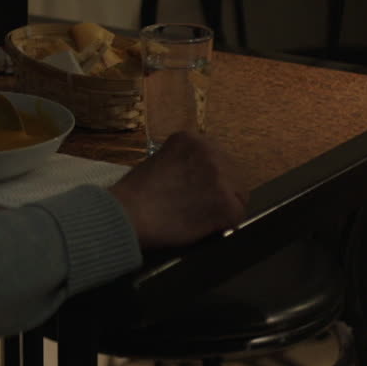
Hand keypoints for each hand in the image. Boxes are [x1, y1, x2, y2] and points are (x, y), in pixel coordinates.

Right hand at [108, 131, 247, 250]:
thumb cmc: (134, 194)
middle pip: (233, 175)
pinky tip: (203, 227)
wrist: (128, 213)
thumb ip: (184, 163)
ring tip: (198, 218)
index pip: (218, 159)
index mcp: (191, 139)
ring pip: (238, 195)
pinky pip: (237, 216)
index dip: (210, 179)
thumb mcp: (160, 161)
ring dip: (222, 208)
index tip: (199, 192)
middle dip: (220, 192)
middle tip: (200, 208)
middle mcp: (209, 151)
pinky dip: (223, 225)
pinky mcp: (225, 202)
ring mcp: (220, 176)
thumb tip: (200, 180)